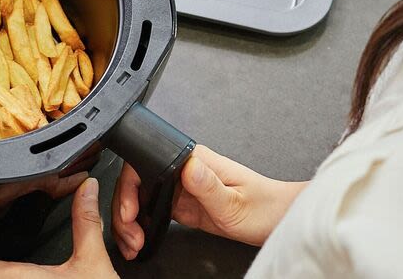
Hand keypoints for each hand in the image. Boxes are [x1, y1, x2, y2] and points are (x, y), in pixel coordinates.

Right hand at [111, 145, 305, 258]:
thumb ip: (208, 185)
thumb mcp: (235, 201)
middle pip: (136, 182)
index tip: (130, 212)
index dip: (129, 188)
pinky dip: (141, 226)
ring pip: (140, 198)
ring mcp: (181, 187)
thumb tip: (186, 166)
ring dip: (130, 221)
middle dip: (125, 211)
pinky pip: (152, 211)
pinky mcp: (183, 203)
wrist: (278, 220)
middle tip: (130, 235)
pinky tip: (141, 239)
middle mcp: (183, 170)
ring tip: (133, 242)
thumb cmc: (263, 206)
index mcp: (193, 160)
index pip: (145, 163)